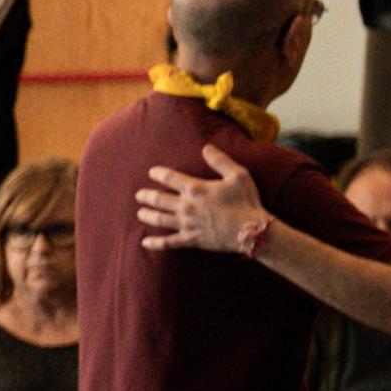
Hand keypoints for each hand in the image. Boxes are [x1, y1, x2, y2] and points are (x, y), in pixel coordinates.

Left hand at [135, 141, 268, 257]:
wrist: (251, 231)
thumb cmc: (247, 201)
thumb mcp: (238, 175)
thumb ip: (221, 160)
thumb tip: (206, 147)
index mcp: (196, 189)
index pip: (170, 178)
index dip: (158, 174)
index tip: (152, 172)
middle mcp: (186, 206)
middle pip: (159, 200)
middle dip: (147, 196)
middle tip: (139, 195)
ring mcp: (187, 224)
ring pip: (159, 220)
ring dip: (147, 215)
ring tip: (140, 213)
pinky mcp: (191, 239)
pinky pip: (168, 242)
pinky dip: (155, 243)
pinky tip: (144, 243)